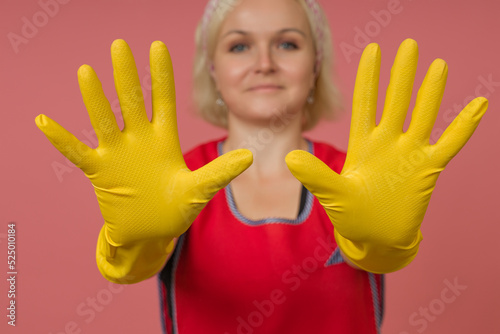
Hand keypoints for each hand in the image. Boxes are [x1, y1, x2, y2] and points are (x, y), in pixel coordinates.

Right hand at [35, 39, 252, 246]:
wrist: (151, 233)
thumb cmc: (176, 209)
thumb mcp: (199, 190)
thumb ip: (219, 172)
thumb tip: (250, 156)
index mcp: (163, 140)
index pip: (162, 100)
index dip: (160, 75)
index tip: (157, 46)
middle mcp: (139, 140)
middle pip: (131, 102)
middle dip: (126, 75)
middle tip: (120, 45)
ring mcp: (118, 154)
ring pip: (104, 120)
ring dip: (95, 99)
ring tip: (86, 72)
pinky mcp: (100, 171)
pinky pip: (78, 152)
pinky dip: (62, 140)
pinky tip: (45, 122)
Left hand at [285, 38, 487, 272]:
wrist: (377, 238)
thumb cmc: (352, 216)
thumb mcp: (333, 194)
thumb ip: (316, 175)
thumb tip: (289, 159)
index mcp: (363, 144)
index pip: (366, 103)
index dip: (369, 77)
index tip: (373, 50)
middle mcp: (387, 143)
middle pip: (396, 101)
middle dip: (401, 74)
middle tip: (408, 45)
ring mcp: (408, 153)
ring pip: (423, 115)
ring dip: (431, 92)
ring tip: (438, 65)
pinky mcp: (427, 169)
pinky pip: (449, 143)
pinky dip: (463, 126)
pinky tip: (478, 104)